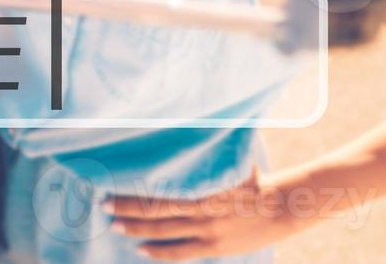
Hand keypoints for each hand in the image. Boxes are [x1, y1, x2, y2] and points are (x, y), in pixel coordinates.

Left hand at [106, 168, 306, 259]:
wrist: (282, 205)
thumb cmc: (252, 177)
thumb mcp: (226, 162)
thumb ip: (204, 155)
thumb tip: (184, 134)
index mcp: (201, 187)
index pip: (159, 190)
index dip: (133, 192)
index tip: (111, 187)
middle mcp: (200, 210)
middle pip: (154, 211)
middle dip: (127, 209)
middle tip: (103, 206)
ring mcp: (206, 230)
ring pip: (163, 232)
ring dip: (137, 230)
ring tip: (115, 226)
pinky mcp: (213, 246)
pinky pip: (181, 252)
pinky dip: (160, 252)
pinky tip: (141, 249)